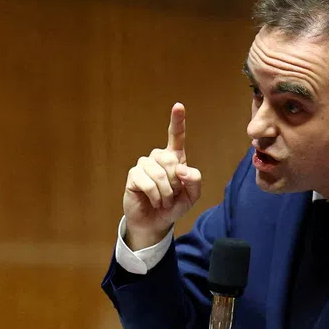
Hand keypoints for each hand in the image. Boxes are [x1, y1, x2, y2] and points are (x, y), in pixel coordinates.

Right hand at [122, 103, 202, 249]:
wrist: (156, 222)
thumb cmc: (173, 206)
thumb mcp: (192, 196)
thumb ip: (194, 181)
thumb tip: (182, 169)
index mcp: (174, 158)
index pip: (176, 136)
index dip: (177, 121)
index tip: (178, 106)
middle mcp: (158, 157)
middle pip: (170, 160)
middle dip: (175, 183)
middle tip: (172, 195)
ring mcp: (144, 165)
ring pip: (159, 173)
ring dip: (166, 193)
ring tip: (163, 201)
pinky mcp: (133, 175)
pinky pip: (147, 182)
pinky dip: (155, 196)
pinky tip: (154, 201)